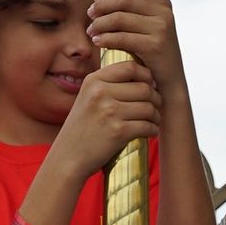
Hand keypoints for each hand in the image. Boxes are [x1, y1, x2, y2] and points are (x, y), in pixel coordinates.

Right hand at [51, 59, 160, 180]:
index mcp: (94, 81)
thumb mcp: (87, 98)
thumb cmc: (82, 129)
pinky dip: (153, 130)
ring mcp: (110, 112)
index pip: (130, 67)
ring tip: (154, 121)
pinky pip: (147, 126)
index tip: (150, 86)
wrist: (69, 157)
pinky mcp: (118, 132)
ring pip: (149, 107)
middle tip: (156, 107)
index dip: (147, 76)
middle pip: (144, 88)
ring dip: (156, 116)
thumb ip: (107, 85)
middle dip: (156, 98)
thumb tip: (142, 79)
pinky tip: (150, 132)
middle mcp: (101, 92)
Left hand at [86, 0, 185, 96]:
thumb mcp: (142, 27)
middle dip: (102, 5)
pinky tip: (98, 41)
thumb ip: (123, 9)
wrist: (168, 84)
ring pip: (120, 18)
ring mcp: (161, 28)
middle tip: (90, 14)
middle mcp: (164, 13)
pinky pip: (122, 37)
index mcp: (162, 3)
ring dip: (100, 23)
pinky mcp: (154, 46)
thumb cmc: (151, 55)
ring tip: (91, 31)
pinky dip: (106, 38)